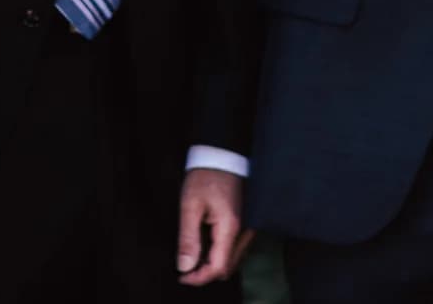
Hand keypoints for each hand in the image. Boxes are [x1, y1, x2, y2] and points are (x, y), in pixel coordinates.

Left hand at [177, 168, 253, 284]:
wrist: (223, 155)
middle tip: (186, 267)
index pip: (218, 267)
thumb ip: (188, 238)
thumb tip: (186, 266)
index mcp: (230, 227)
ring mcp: (249, 227)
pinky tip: (206, 245)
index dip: (199, 277)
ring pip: (233, 260)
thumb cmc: (206, 176)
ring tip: (194, 255)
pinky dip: (221, 253)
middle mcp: (245, 230)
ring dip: (214, 264)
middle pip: (227, 267)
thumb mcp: (190, 206)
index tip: (183, 276)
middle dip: (206, 272)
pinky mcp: (248, 223)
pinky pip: (236, 248)